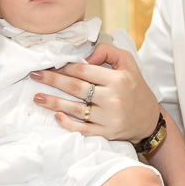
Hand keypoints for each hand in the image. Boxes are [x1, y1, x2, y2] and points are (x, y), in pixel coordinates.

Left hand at [30, 43, 159, 142]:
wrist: (149, 120)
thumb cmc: (135, 88)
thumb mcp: (129, 63)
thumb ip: (108, 51)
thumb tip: (86, 56)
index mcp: (118, 79)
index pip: (84, 71)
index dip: (65, 67)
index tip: (50, 65)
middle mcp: (113, 99)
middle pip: (76, 88)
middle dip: (52, 81)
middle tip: (35, 76)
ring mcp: (109, 118)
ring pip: (75, 109)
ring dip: (53, 103)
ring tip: (37, 97)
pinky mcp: (106, 134)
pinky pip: (82, 129)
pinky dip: (68, 124)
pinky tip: (56, 116)